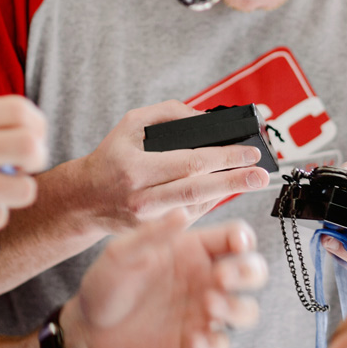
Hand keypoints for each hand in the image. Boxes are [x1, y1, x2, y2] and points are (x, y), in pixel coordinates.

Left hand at [60, 210, 266, 347]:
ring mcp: (204, 313)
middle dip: (249, 271)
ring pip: (247, 310)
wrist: (88, 328)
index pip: (235, 237)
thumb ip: (153, 234)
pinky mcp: (196, 344)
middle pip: (253, 271)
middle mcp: (206, 279)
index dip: (244, 238)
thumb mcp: (123, 253)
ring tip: (209, 305)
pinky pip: (221, 344)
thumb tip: (182, 212)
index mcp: (195, 249)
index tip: (236, 243)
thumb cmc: (106, 282)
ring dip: (238, 308)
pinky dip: (215, 342)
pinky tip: (194, 339)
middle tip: (223, 276)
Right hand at [73, 101, 270, 232]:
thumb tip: (206, 119)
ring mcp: (150, 221)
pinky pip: (190, 216)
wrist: (85, 200)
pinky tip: (225, 190)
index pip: (190, 162)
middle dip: (235, 181)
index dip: (225, 158)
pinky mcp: (155, 234)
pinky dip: (210, 202)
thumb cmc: (111, 157)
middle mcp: (143, 198)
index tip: (250, 152)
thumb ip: (168, 113)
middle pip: (199, 190)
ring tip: (253, 181)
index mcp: (136, 169)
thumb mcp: (131, 124)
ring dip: (227, 193)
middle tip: (262, 174)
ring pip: (197, 207)